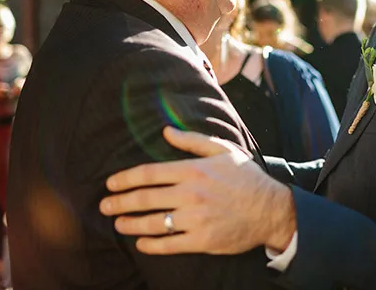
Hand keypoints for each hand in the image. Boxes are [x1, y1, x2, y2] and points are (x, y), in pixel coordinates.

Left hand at [99, 127, 295, 255]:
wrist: (271, 210)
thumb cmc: (246, 177)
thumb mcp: (222, 151)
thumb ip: (192, 141)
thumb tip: (166, 131)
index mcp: (194, 170)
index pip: (149, 173)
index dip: (125, 179)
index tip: (110, 183)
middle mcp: (191, 194)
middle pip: (145, 198)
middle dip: (119, 202)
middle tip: (104, 206)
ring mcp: (196, 219)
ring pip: (153, 222)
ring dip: (130, 224)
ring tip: (118, 224)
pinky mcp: (202, 240)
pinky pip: (169, 244)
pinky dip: (151, 244)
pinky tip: (141, 243)